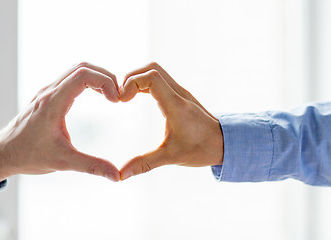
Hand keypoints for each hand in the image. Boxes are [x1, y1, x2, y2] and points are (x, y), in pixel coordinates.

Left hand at [0, 62, 120, 183]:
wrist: (3, 152)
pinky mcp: (47, 95)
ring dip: (97, 77)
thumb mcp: (62, 162)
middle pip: (82, 67)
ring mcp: (47, 91)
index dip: (105, 81)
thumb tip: (116, 175)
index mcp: (53, 103)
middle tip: (117, 96)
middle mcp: (49, 92)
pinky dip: (88, 80)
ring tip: (110, 95)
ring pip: (76, 70)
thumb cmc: (28, 156)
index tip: (115, 100)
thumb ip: (91, 166)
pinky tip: (97, 95)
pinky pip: (71, 77)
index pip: (83, 75)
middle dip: (105, 76)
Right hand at [119, 62, 223, 179]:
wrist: (225, 144)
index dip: (132, 83)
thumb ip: (144, 164)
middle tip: (120, 97)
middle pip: (151, 68)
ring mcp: (180, 92)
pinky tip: (136, 97)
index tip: (122, 101)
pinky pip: (160, 79)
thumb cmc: (201, 150)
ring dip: (137, 78)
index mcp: (176, 106)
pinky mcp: (180, 95)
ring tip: (125, 96)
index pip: (152, 77)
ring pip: (156, 71)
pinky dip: (145, 83)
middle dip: (131, 78)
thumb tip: (120, 175)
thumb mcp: (170, 158)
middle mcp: (178, 94)